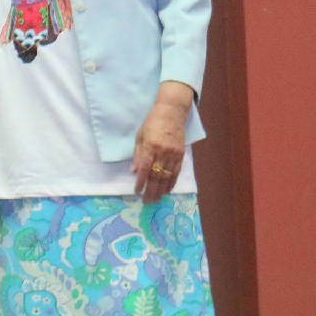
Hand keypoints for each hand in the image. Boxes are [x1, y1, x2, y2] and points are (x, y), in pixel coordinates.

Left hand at [131, 83, 190, 203]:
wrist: (172, 113)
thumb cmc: (152, 123)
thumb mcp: (140, 136)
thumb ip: (138, 155)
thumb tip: (134, 172)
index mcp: (150, 146)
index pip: (145, 168)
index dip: (141, 182)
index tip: (137, 192)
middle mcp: (163, 152)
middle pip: (156, 176)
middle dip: (151, 191)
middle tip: (146, 202)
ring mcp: (173, 154)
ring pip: (167, 177)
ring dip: (161, 190)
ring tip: (155, 200)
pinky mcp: (181, 155)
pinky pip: (176, 172)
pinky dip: (171, 183)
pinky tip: (167, 191)